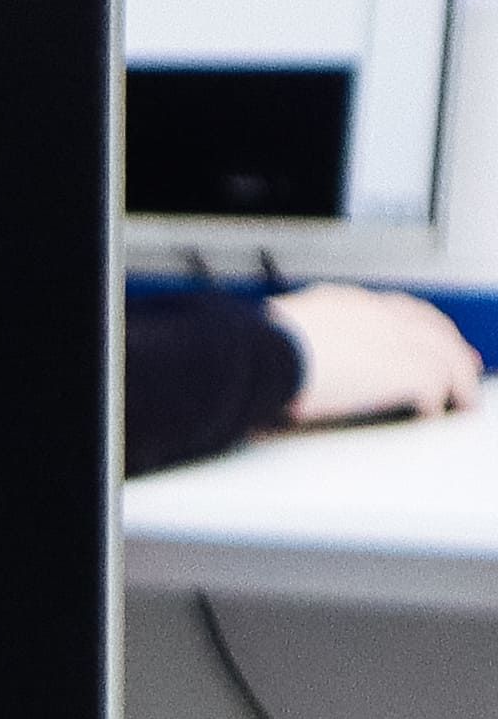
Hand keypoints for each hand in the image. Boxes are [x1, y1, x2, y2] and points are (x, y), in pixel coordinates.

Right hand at [273, 284, 483, 427]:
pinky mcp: (405, 367)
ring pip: (444, 354)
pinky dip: (437, 400)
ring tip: (461, 401)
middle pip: (430, 328)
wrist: (261, 355)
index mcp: (342, 304)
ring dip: (456, 379)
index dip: (417, 327)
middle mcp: (375, 314)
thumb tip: (285, 363)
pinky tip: (431, 414)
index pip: (394, 310)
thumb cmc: (253, 352)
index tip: (426, 340)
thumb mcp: (277, 338)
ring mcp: (394, 337)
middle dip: (451, 348)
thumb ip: (295, 344)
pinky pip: (436, 383)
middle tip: (465, 368)